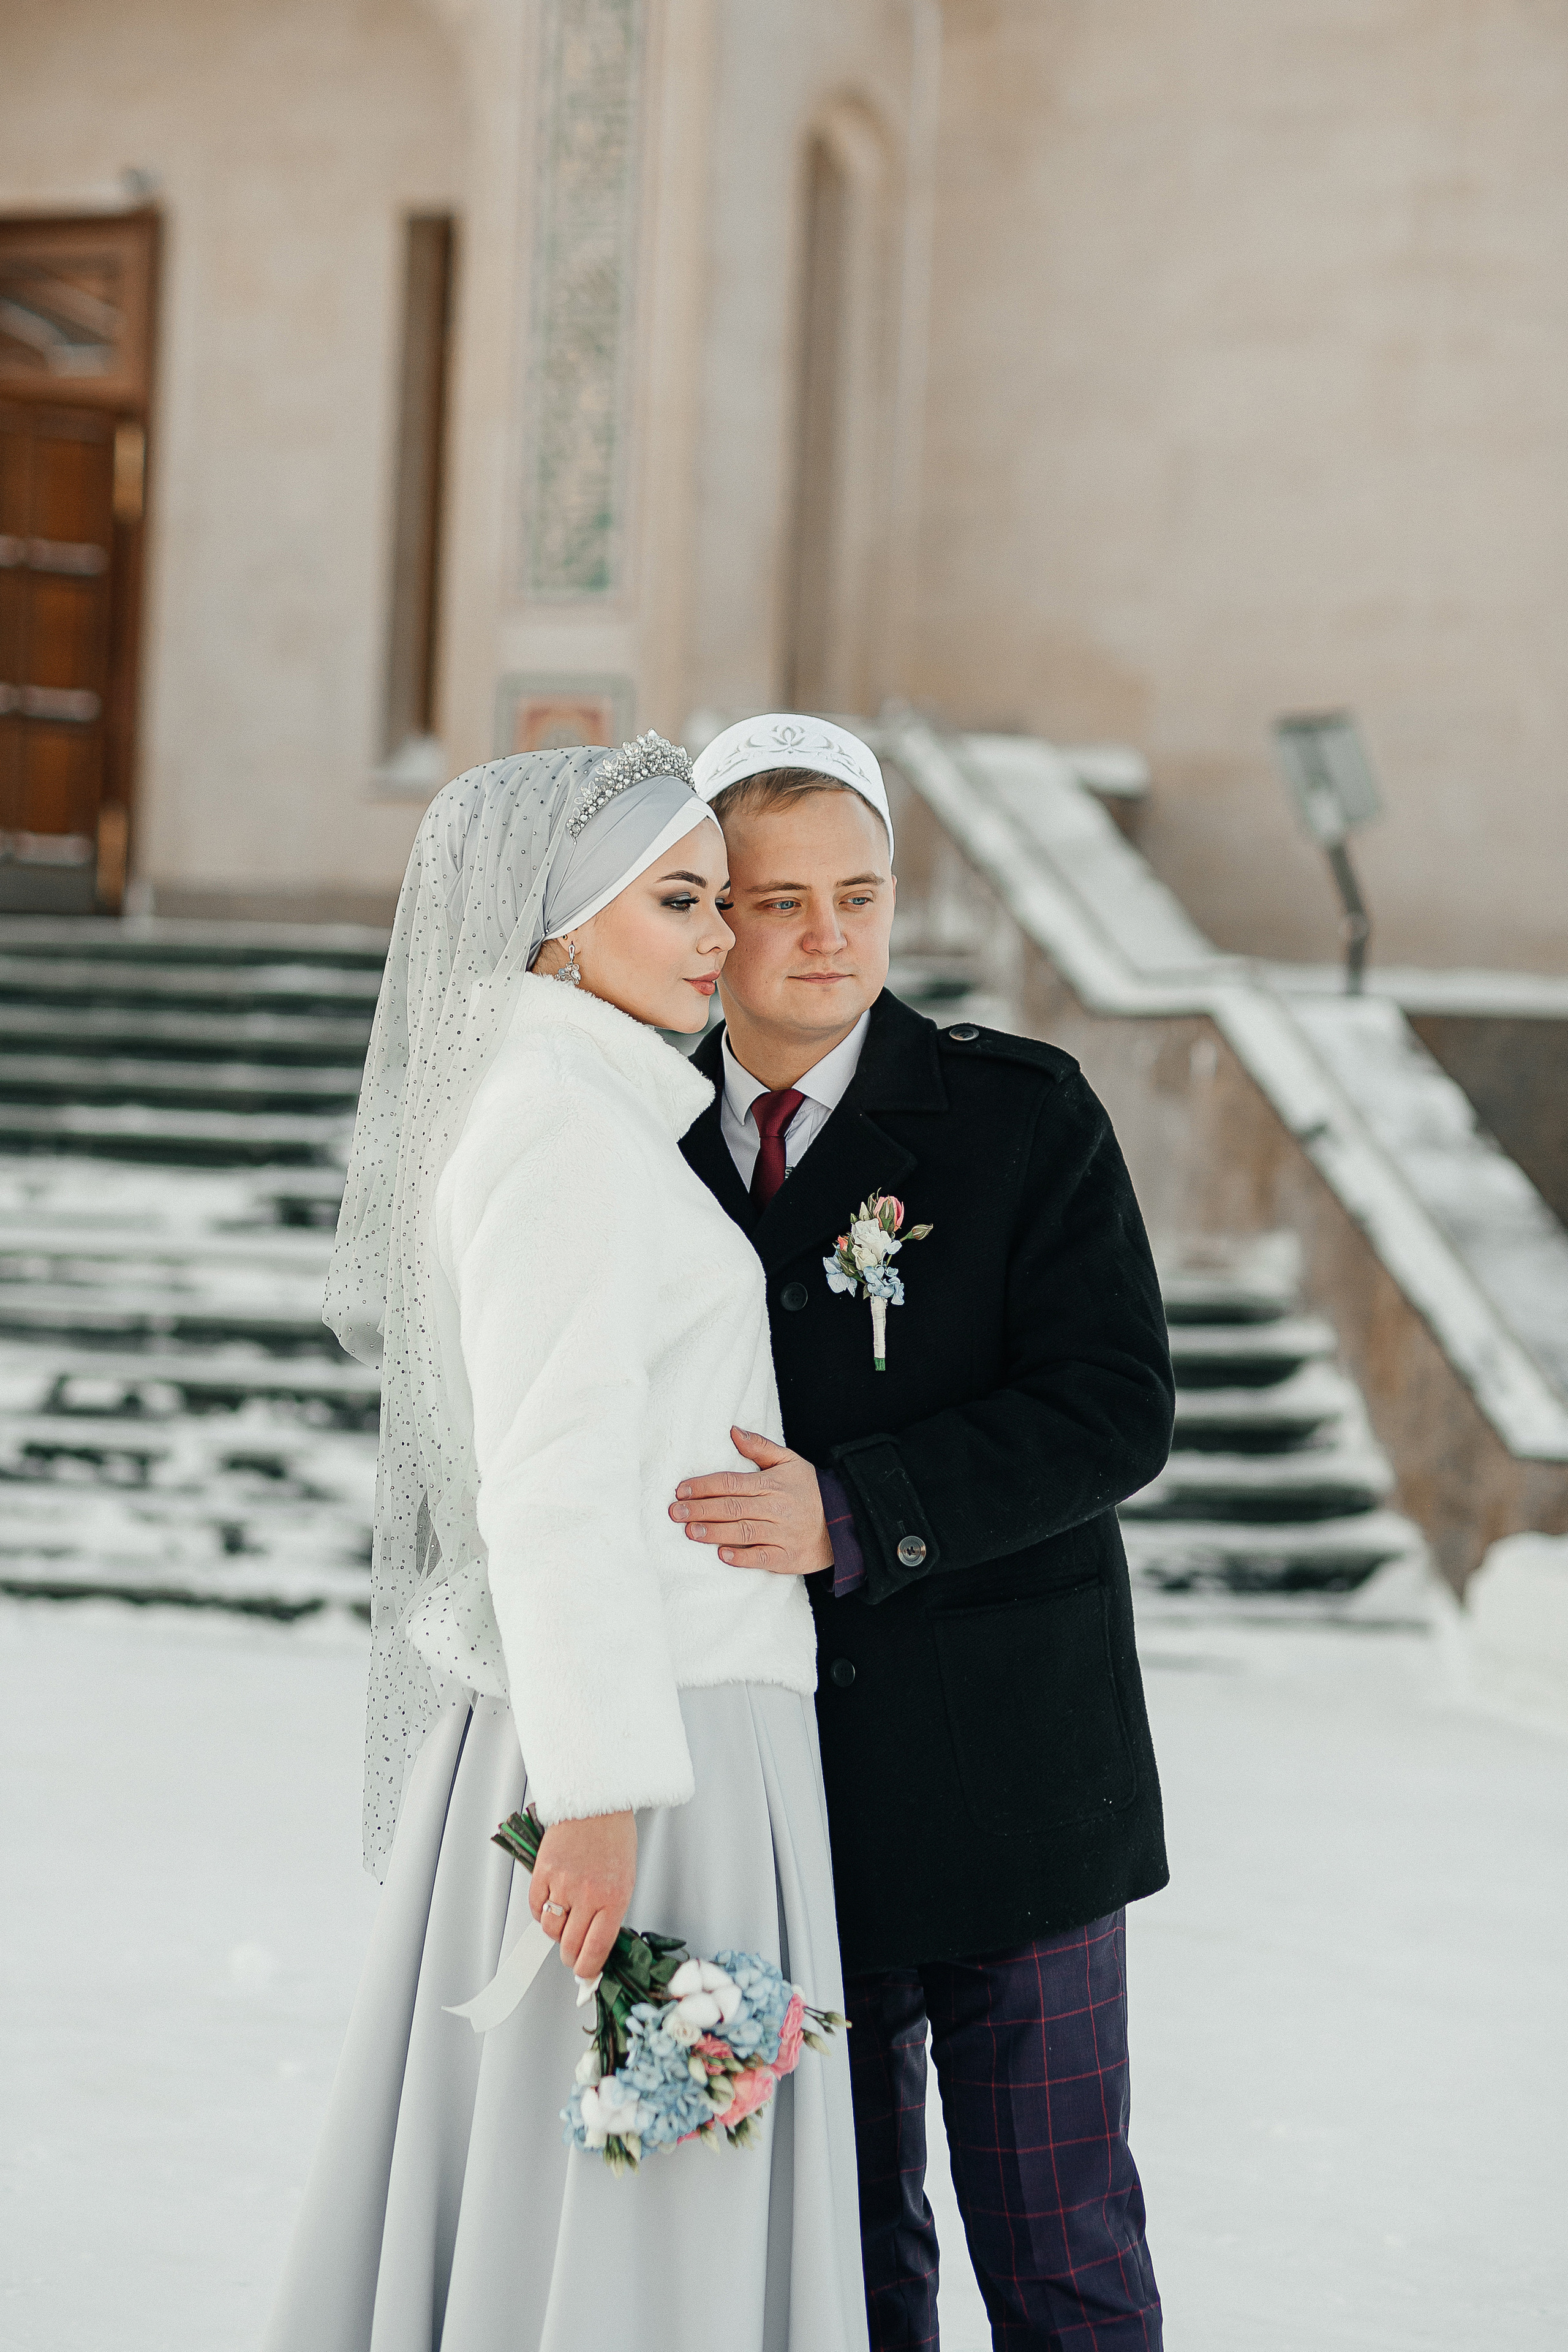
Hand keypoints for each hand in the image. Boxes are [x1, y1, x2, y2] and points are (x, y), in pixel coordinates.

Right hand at [530, 1810, 636, 1979]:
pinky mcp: (543, 1871)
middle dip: (570, 1956)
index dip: (587, 1969)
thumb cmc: (615, 1839)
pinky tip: (552, 1902)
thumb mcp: (625, 1880)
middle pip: (569, 1947)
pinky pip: (536, 1907)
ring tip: (565, 1917)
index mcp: (614, 1900)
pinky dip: (542, 1911)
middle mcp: (588, 1895)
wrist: (598, 1801)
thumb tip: (595, 1946)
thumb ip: (610, 1914)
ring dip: (556, 1931)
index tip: (585, 1973)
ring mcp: (563, 1883)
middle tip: (572, 1952)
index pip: (596, 1951)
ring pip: (550, 1930)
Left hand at [669, 1428, 832, 1576]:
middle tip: (675, 1512)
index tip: (681, 1489)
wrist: (842, 1521)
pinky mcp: (787, 1557)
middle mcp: (776, 1508)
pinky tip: (722, 1554)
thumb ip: (760, 1447)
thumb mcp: (790, 1461)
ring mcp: (782, 1534)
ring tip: (690, 1531)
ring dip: (714, 1532)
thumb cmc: (809, 1490)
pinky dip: (742, 1557)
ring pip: (743, 1532)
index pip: (732, 1483)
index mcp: (773, 1484)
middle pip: (732, 1507)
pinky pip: (762, 1558)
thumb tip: (733, 1431)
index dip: (704, 1486)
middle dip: (700, 1509)